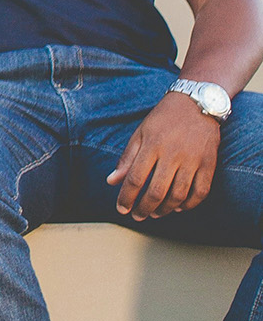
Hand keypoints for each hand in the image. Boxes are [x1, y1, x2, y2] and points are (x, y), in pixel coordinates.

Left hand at [106, 90, 219, 218]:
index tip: (121, 209)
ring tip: (155, 214)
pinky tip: (178, 207)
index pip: (135, 179)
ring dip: (164, 209)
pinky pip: (201, 191)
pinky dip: (189, 204)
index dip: (126, 197)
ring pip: (178, 195)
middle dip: (144, 208)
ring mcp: (193, 160)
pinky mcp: (209, 164)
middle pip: (156, 191)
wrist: (197, 104)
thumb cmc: (163, 119)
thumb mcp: (140, 134)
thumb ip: (127, 159)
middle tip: (137, 216)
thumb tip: (111, 182)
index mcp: (152, 146)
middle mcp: (173, 155)